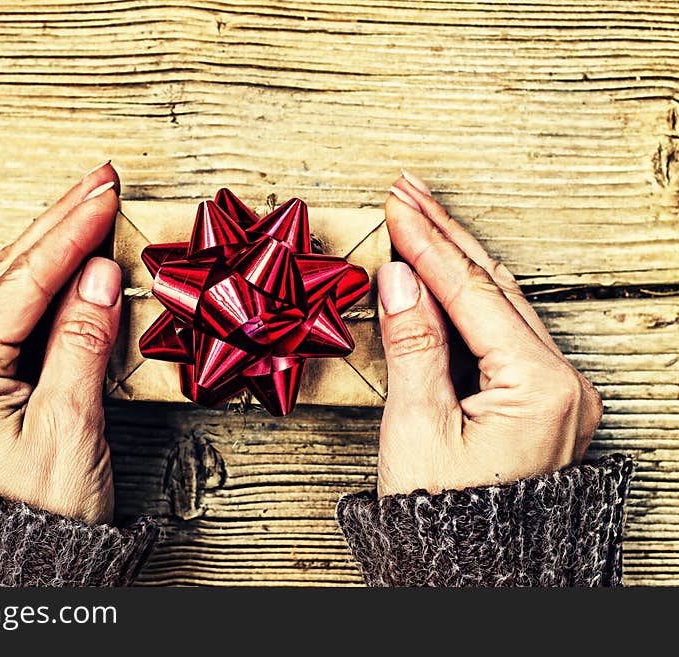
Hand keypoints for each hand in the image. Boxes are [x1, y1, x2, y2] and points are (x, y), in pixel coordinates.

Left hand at [0, 163, 122, 524]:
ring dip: (56, 244)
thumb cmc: (39, 514)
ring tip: (90, 203)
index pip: (21, 285)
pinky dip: (55, 283)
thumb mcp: (70, 428)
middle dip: (59, 222)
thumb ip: (82, 344)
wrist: (22, 567)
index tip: (103, 196)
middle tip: (99, 179)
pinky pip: (24, 317)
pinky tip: (76, 259)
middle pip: (11, 274)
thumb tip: (99, 275)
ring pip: (15, 289)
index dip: (69, 236)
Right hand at [376, 172, 602, 495]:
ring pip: (500, 305)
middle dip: (446, 236)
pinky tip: (441, 272)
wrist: (469, 574)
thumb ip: (412, 341)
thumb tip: (401, 275)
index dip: (428, 245)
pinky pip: (502, 334)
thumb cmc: (443, 515)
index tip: (396, 206)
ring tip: (420, 217)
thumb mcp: (416, 425)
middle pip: (495, 288)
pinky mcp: (539, 401)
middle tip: (409, 191)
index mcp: (543, 386)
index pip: (474, 294)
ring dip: (456, 261)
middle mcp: (564, 384)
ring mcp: (557, 392)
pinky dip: (466, 301)